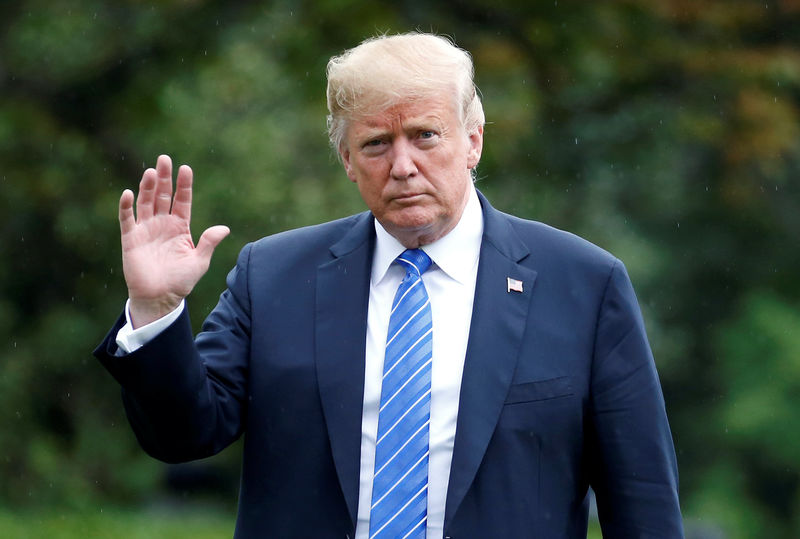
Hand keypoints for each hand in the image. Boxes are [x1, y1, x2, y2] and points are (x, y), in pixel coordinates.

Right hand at [119, 155, 229, 327]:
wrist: (160, 298)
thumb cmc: (181, 281)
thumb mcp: (199, 262)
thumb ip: (209, 243)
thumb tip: (224, 228)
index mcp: (180, 227)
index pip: (182, 201)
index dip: (184, 185)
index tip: (186, 168)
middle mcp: (163, 224)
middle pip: (163, 196)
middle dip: (164, 178)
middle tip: (164, 159)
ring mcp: (146, 230)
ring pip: (146, 202)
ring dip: (147, 187)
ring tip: (151, 172)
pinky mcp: (130, 239)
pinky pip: (127, 219)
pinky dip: (126, 206)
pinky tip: (129, 193)